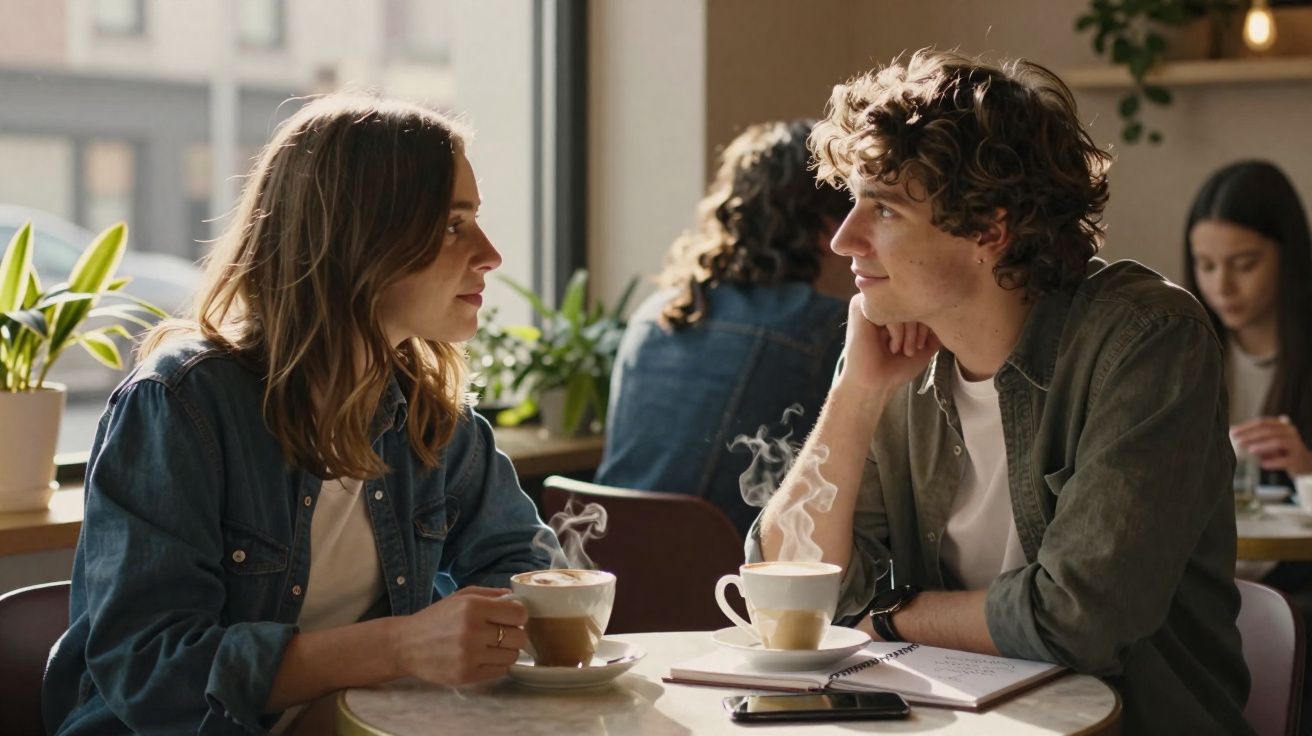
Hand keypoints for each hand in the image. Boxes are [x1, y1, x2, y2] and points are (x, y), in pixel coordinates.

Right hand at [392, 586, 528, 684]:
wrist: (406, 645)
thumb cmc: (436, 618)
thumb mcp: (461, 597)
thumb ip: (490, 594)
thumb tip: (517, 599)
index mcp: (472, 607)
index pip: (518, 613)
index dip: (519, 615)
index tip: (512, 617)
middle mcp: (472, 631)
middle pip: (519, 637)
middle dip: (515, 634)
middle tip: (503, 633)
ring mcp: (470, 655)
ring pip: (512, 656)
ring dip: (507, 650)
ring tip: (493, 646)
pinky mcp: (467, 675)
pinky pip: (500, 671)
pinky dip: (497, 664)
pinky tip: (485, 657)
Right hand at [836, 296, 940, 393]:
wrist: (875, 384)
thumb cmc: (896, 367)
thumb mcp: (925, 346)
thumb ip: (936, 328)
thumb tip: (951, 311)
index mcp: (894, 305)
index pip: (919, 299)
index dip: (929, 319)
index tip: (925, 344)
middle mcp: (881, 299)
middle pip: (911, 299)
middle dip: (920, 326)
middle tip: (916, 348)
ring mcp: (869, 302)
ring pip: (901, 303)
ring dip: (910, 331)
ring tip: (906, 350)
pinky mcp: (859, 307)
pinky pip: (887, 308)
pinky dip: (897, 330)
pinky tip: (893, 347)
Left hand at [1231, 416, 1311, 474]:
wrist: (1304, 464)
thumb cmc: (1282, 452)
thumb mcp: (1269, 442)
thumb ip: (1255, 438)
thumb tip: (1233, 434)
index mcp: (1282, 425)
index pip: (1262, 422)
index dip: (1247, 426)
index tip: (1232, 432)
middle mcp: (1290, 433)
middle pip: (1268, 431)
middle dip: (1251, 436)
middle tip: (1238, 442)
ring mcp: (1295, 446)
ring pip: (1277, 442)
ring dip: (1262, 446)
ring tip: (1250, 450)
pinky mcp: (1298, 460)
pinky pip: (1285, 460)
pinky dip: (1273, 462)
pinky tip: (1263, 464)